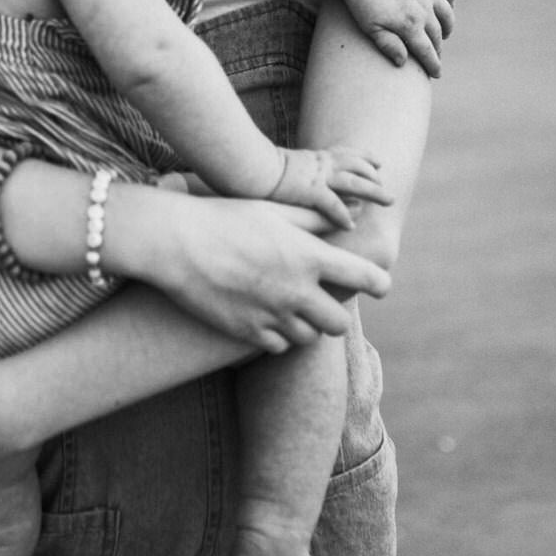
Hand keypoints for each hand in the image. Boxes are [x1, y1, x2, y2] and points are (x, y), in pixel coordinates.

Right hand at [133, 191, 390, 352]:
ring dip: (305, 324)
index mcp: (309, 256)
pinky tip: (265, 315)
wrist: (175, 242)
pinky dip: (278, 335)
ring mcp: (271, 315)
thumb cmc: (225, 217)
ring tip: (288, 305)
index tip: (377, 285)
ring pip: (309, 338)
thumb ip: (315, 218)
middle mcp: (296, 291)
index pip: (367, 279)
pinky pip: (278, 346)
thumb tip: (348, 217)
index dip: (379, 284)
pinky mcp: (246, 332)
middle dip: (334, 313)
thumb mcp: (274, 209)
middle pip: (339, 323)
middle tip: (321, 299)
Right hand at [268, 144, 392, 231]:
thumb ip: (296, 170)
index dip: (365, 157)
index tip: (379, 162)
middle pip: (357, 167)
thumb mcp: (282, 164)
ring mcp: (316, 178)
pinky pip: (332, 204)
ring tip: (390, 201)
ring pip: (354, 183)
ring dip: (374, 191)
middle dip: (375, 178)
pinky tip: (352, 226)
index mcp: (315, 157)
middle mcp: (320, 165)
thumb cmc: (258, 166)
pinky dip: (343, 214)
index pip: (346, 154)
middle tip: (388, 192)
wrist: (247, 166)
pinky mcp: (308, 191)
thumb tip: (296, 177)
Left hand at [340, 0, 454, 75]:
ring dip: (448, 27)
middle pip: (437, 35)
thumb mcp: (370, 28)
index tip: (436, 74)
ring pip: (447, 14)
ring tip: (443, 36)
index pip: (428, 50)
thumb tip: (403, 62)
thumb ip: (388, 45)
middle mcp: (423, 8)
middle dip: (437, 49)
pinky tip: (447, 7)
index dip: (433, 64)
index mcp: (409, 24)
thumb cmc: (362, 2)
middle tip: (434, 56)